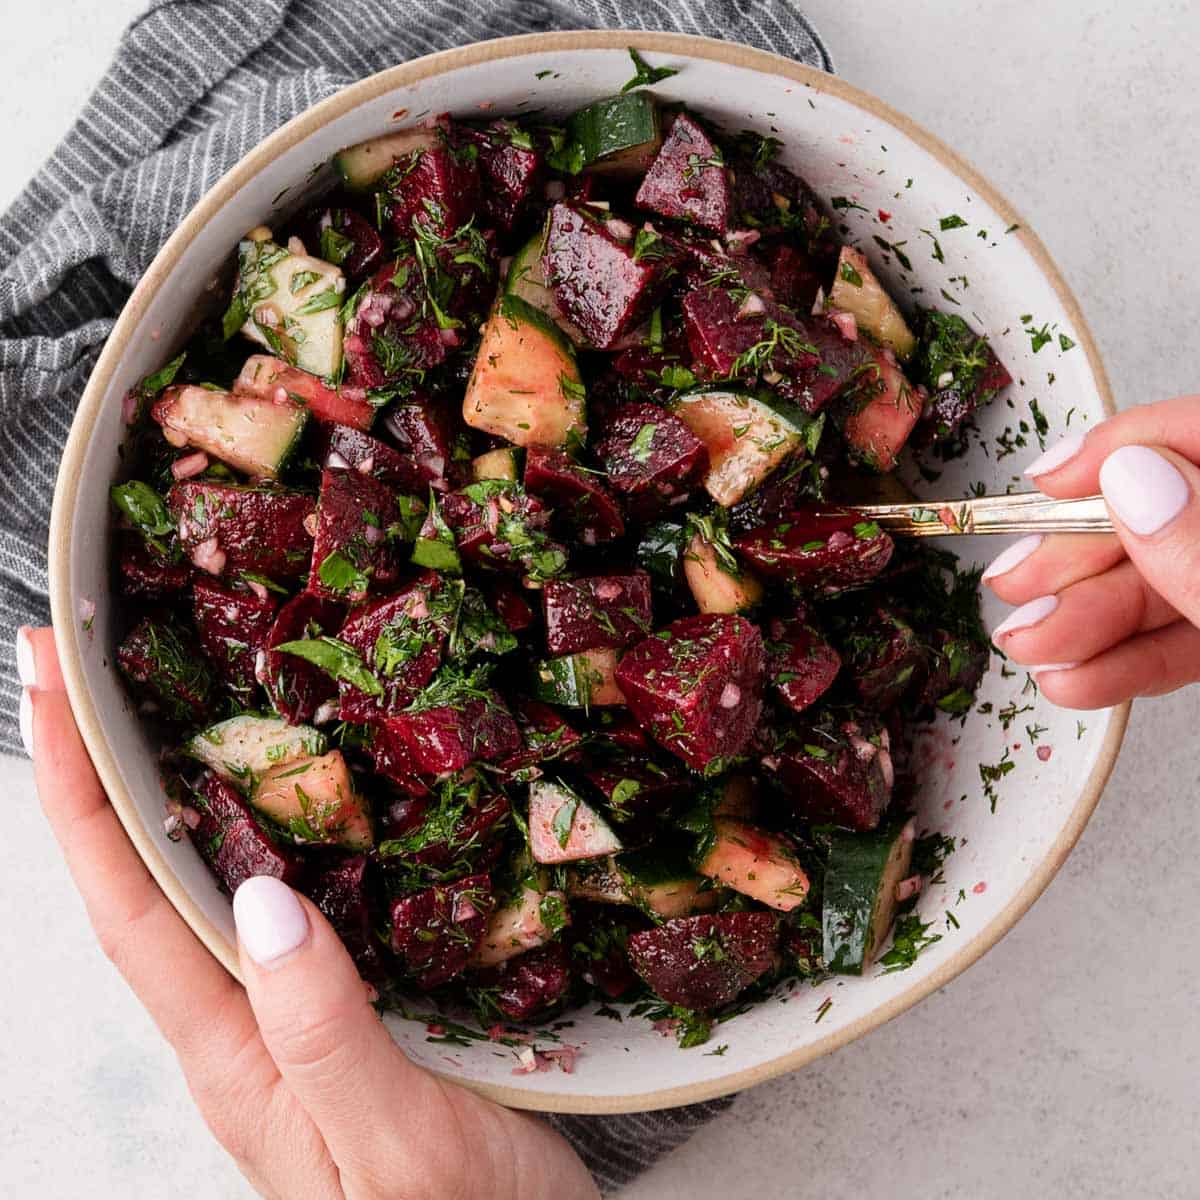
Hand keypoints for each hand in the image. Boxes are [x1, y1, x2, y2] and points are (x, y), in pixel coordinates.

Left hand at [19, 627, 597, 1199]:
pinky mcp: (343, 1019)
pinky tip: (288, 801)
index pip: (132, 908)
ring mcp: (291, 1027)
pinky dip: (260, 835)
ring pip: (208, 890)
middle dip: (101, 769)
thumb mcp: (399, 1146)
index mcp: (238, 1058)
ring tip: (162, 703)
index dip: (79, 795)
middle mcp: (246, 1033)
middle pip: (147, 883)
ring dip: (171, 793)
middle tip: (84, 657)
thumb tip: (263, 900)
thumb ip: (326, 1033)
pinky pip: (280, 906)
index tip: (47, 684)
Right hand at [982, 396, 1199, 708]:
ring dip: (1082, 622)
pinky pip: (1180, 641)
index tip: (1046, 482)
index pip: (1196, 433)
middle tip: (1015, 585)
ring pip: (1159, 585)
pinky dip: (1123, 664)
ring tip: (1030, 646)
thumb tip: (1131, 477)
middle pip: (1160, 514)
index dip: (1114, 450)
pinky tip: (1074, 678)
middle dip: (1077, 557)